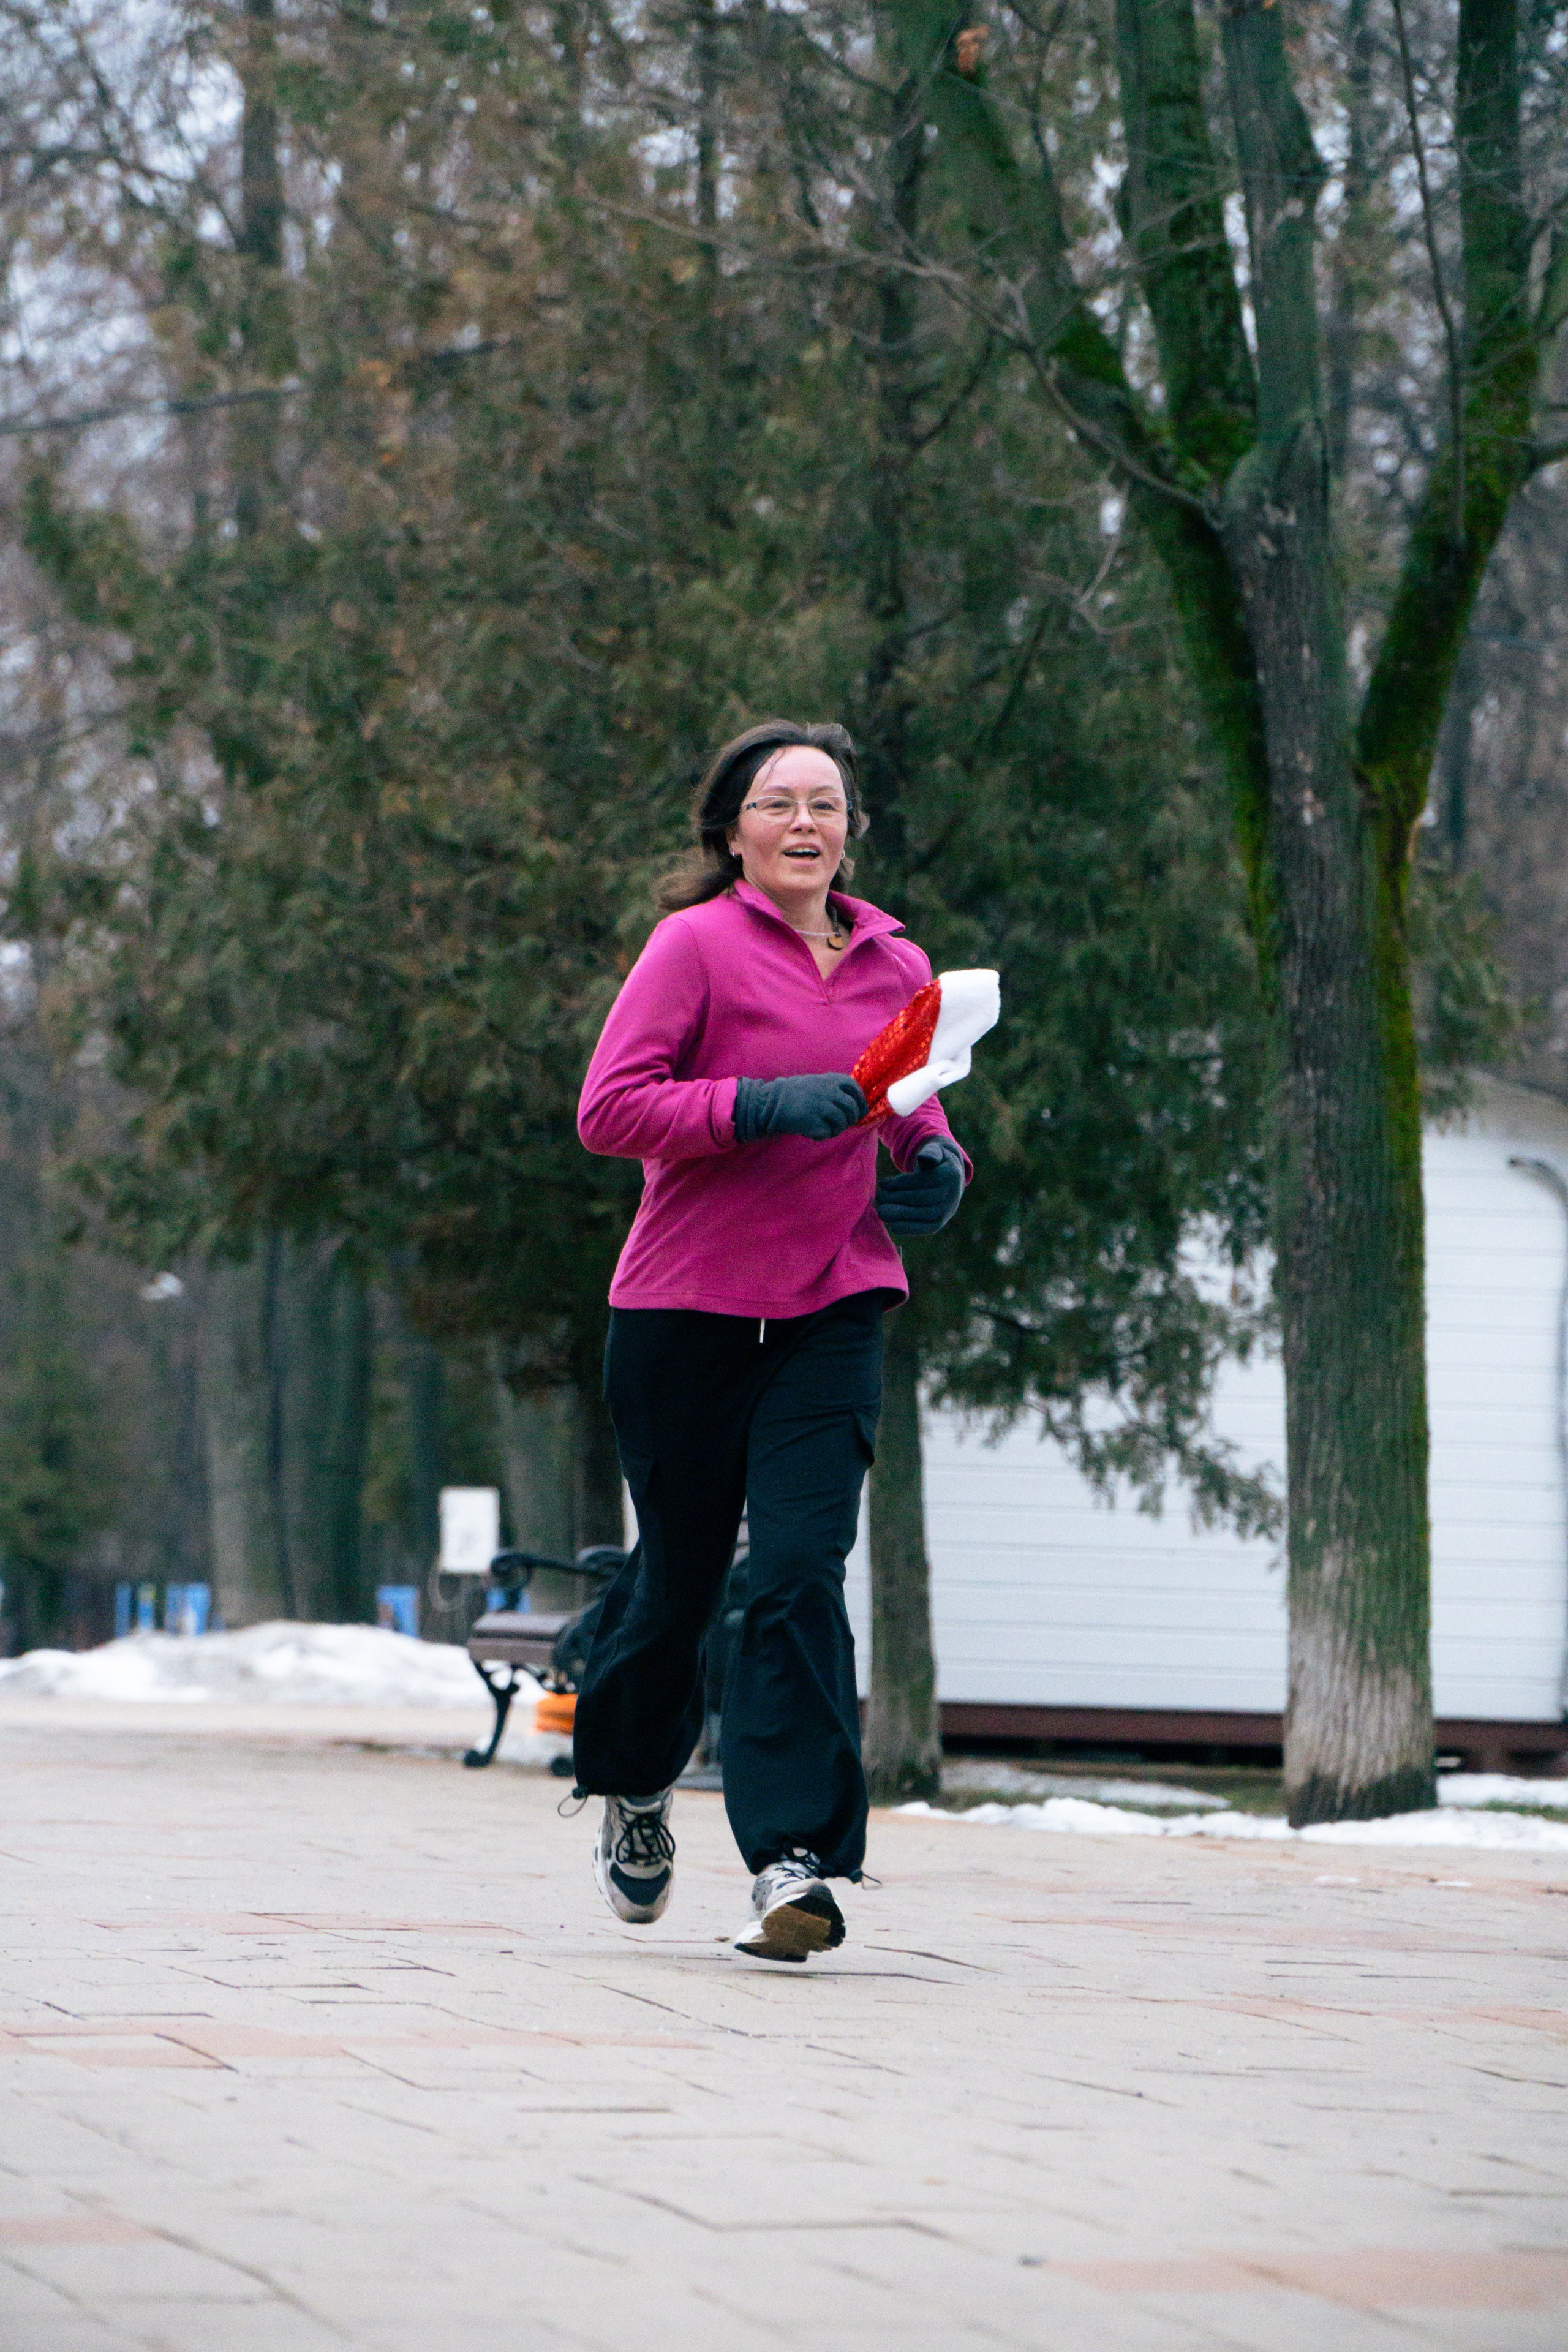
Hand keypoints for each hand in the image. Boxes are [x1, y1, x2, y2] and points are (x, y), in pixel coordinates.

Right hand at [733, 1073, 867, 1141]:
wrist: (770, 1102)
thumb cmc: (794, 1094)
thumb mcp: (816, 1082)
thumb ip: (835, 1089)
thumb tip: (857, 1106)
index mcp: (830, 1080)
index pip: (855, 1089)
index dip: (861, 1101)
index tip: (860, 1111)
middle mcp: (828, 1091)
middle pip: (852, 1108)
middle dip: (851, 1119)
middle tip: (844, 1124)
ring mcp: (821, 1106)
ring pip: (842, 1123)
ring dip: (837, 1129)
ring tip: (826, 1129)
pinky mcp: (813, 1121)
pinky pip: (828, 1133)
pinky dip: (822, 1136)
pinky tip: (812, 1133)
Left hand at [875, 1138, 965, 1235]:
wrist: (947, 1181)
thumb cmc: (934, 1164)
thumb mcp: (935, 1152)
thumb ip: (930, 1152)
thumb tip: (924, 1157)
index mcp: (951, 1174)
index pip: (923, 1181)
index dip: (901, 1183)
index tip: (883, 1183)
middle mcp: (952, 1195)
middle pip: (921, 1198)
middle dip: (897, 1198)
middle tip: (879, 1197)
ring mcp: (947, 1211)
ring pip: (922, 1214)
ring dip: (899, 1213)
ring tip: (881, 1210)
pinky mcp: (939, 1223)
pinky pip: (925, 1228)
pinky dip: (908, 1228)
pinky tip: (893, 1225)